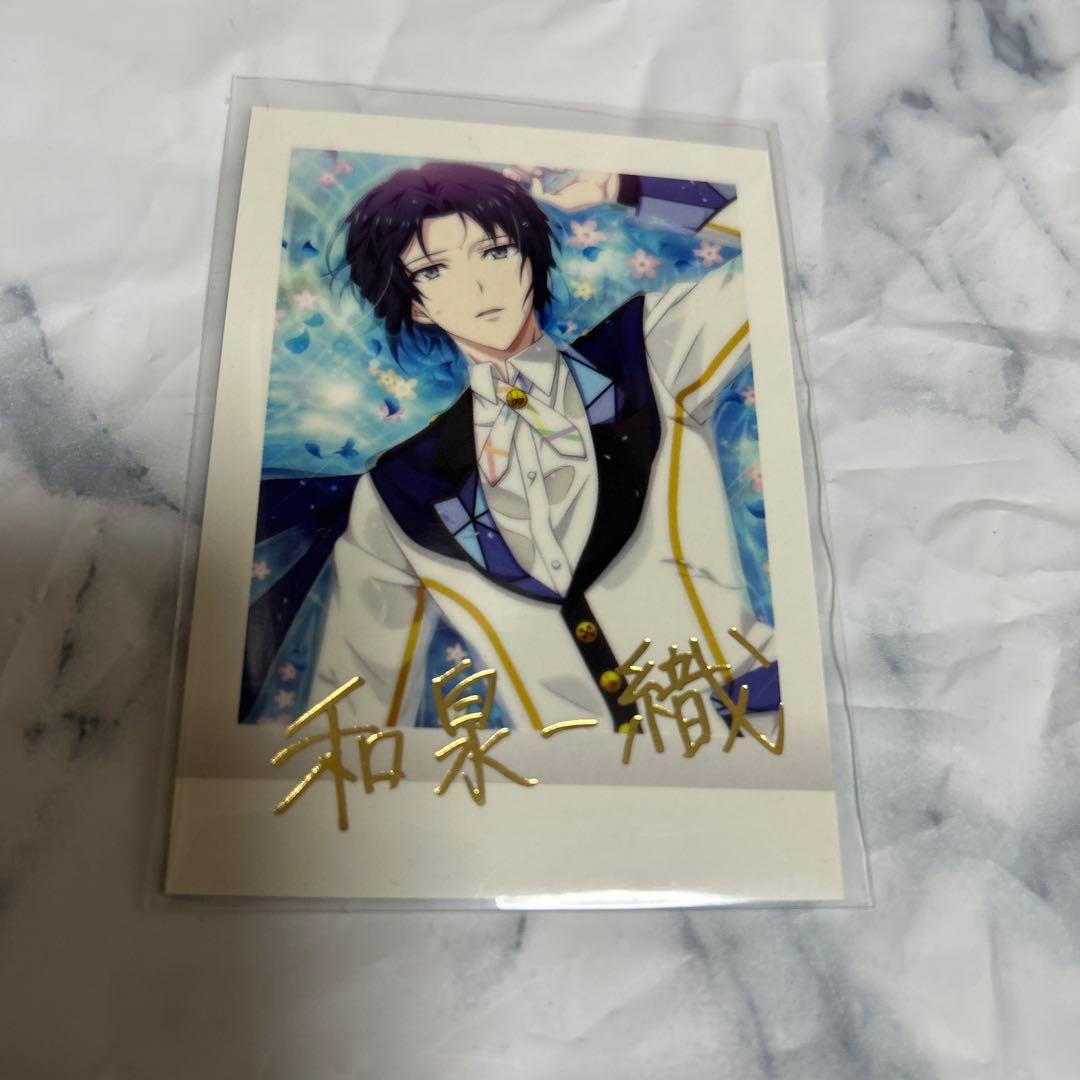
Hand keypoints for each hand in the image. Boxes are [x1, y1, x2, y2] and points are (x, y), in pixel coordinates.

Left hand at [503, 167, 619, 211]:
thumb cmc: (585, 199)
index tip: (507, 173)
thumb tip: (531, 184)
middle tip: (510, 169)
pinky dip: (551, 161)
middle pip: (530, 171)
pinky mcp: (567, 158)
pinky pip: (553, 156)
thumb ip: (544, 198)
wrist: (606, 187)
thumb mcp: (563, 204)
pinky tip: (557, 168)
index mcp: (549, 192)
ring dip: (533, 165)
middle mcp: (551, 179)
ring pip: (539, 162)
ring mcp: (559, 168)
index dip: (517, 178)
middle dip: (520, 170)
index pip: (528, 184)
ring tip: (532, 169)